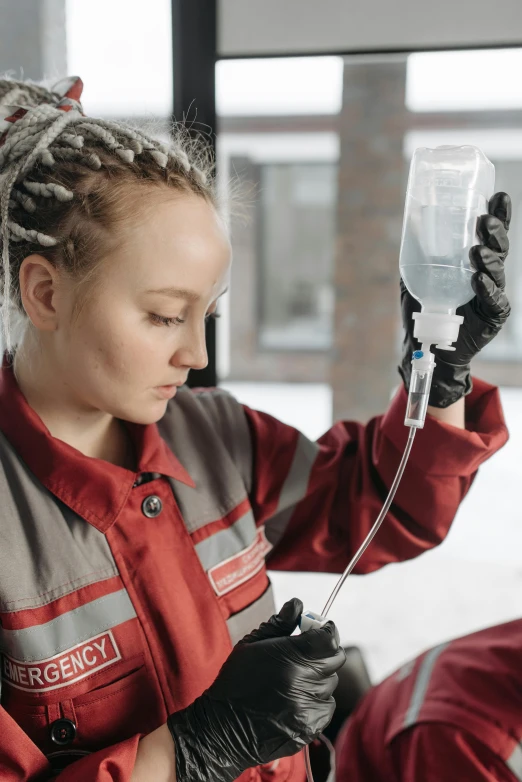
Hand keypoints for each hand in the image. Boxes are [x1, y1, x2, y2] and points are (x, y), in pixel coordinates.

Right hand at [167, 598, 345, 781]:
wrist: (223, 727)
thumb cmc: (236, 681)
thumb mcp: (252, 643)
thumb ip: (280, 622)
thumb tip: (298, 604)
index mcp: (291, 657)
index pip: (328, 638)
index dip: (326, 630)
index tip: (320, 630)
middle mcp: (304, 682)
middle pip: (335, 658)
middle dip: (324, 651)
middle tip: (306, 652)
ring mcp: (309, 707)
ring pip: (330, 682)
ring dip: (318, 676)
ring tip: (294, 679)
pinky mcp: (311, 726)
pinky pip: (326, 706)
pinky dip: (317, 700)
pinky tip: (295, 699)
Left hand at [399, 192, 510, 407]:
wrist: (428, 342)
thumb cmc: (426, 305)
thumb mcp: (416, 274)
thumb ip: (418, 249)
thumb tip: (412, 217)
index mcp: (475, 259)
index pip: (491, 233)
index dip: (499, 215)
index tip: (498, 196)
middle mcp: (488, 273)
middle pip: (499, 247)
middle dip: (495, 232)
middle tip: (483, 221)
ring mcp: (493, 293)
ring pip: (497, 272)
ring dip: (489, 259)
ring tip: (477, 250)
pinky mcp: (493, 315)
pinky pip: (494, 300)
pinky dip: (486, 289)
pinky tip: (478, 279)